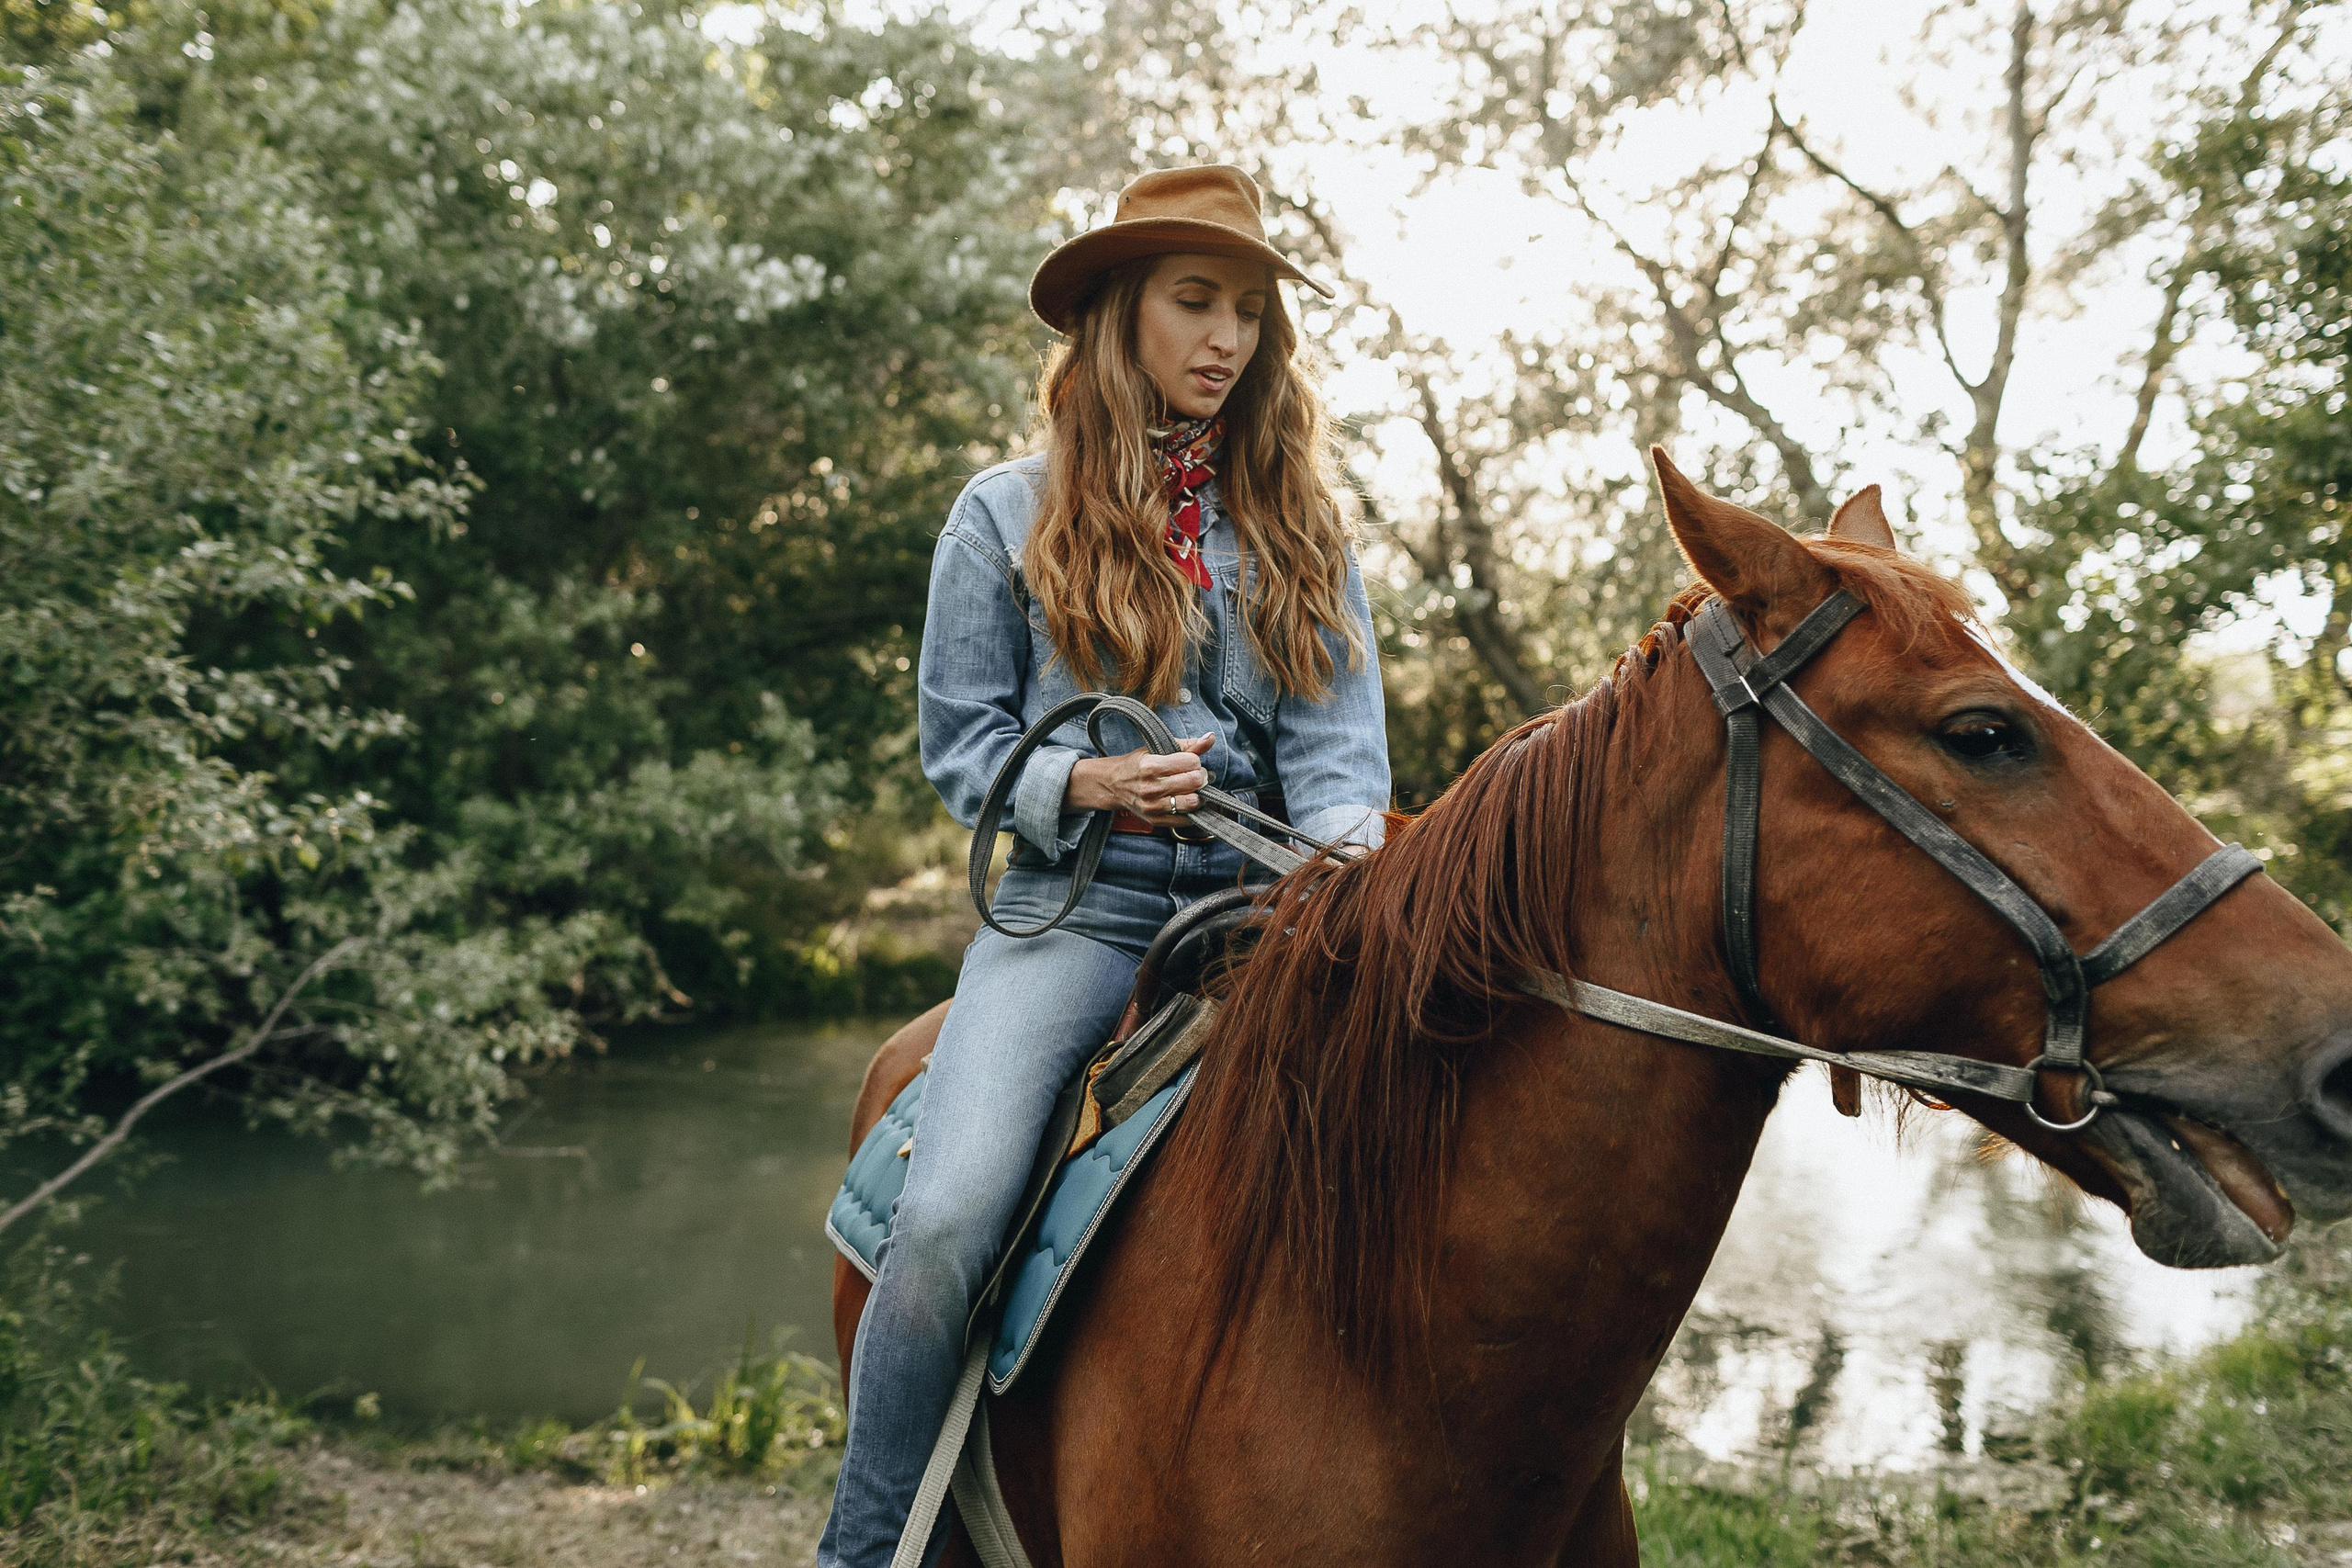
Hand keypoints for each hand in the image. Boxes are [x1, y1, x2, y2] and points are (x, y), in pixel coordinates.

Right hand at [1067, 735, 1212, 824]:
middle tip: (1193, 775)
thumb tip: (1210, 737)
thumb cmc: (1138, 765)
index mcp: (1151, 766)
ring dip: (1198, 794)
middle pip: (1194, 782)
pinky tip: (1185, 800)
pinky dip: (1191, 810)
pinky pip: (1186, 819)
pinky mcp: (1156, 820)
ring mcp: (1153, 806)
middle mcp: (1151, 788)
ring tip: (1191, 789)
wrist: (1113, 785)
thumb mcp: (1158, 749)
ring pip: (1192, 802)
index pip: (1191, 762)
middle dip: (1199, 776)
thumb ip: (1187, 745)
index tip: (1190, 762)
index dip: (1195, 761)